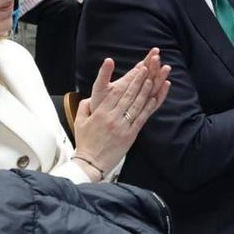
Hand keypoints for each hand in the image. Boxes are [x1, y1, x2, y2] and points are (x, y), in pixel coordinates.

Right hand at [71, 51, 171, 173]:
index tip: (133, 71)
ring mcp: (122, 127)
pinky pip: (140, 119)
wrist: (90, 163)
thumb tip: (90, 97)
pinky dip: (147, 108)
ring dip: (145, 91)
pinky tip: (153, 99)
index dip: (127, 80)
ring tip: (151, 79)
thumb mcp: (79, 121)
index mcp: (100, 112)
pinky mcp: (129, 136)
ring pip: (135, 105)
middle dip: (137, 81)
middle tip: (146, 69)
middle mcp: (112, 117)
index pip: (115, 92)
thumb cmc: (85, 142)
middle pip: (127, 96)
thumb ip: (84, 106)